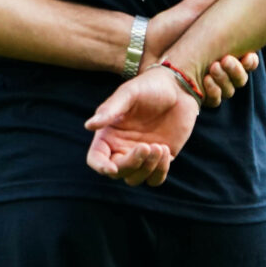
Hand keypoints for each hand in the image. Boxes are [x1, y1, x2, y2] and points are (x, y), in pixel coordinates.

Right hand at [85, 66, 198, 186]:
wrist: (177, 88)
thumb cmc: (147, 87)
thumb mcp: (128, 94)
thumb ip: (109, 110)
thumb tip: (88, 126)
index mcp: (108, 135)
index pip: (96, 158)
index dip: (100, 166)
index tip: (112, 168)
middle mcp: (122, 148)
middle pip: (117, 172)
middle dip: (130, 164)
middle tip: (145, 146)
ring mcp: (141, 156)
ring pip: (135, 179)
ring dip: (146, 169)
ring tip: (159, 147)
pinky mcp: (161, 160)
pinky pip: (155, 178)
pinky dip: (160, 171)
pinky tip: (165, 150)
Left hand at [143, 0, 257, 105]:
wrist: (143, 44)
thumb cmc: (169, 24)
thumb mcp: (194, 7)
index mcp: (222, 47)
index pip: (247, 58)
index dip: (251, 59)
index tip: (249, 54)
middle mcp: (217, 66)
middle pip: (242, 76)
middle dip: (239, 71)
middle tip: (227, 60)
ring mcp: (206, 81)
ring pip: (230, 90)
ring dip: (226, 82)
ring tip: (212, 69)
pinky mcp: (194, 94)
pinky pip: (212, 101)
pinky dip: (213, 94)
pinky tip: (204, 83)